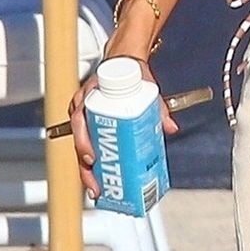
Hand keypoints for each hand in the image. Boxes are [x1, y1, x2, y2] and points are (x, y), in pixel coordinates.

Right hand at [67, 55, 177, 203]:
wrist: (124, 62)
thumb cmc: (130, 74)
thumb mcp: (146, 88)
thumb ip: (158, 108)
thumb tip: (170, 127)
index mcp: (91, 97)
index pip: (80, 120)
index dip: (84, 142)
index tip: (92, 158)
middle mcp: (84, 108)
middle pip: (79, 142)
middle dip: (86, 167)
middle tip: (97, 185)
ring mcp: (85, 117)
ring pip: (82, 148)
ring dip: (88, 170)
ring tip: (99, 189)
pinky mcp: (91, 125)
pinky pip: (88, 146)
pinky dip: (93, 163)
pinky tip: (101, 178)